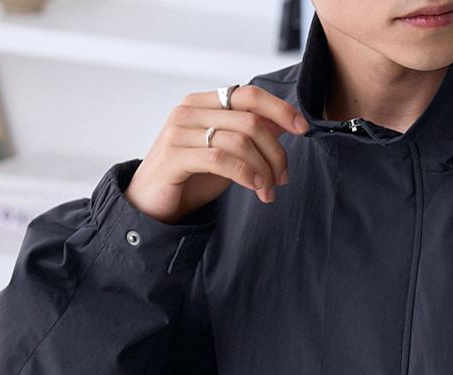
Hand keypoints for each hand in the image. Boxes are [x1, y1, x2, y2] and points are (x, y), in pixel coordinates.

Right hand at [123, 84, 308, 223]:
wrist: (150, 203)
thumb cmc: (189, 177)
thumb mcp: (225, 153)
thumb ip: (248, 135)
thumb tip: (284, 123)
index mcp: (203, 103)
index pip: (249, 94)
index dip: (280, 109)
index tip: (302, 129)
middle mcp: (189, 111)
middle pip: (250, 121)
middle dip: (275, 152)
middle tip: (283, 178)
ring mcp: (179, 131)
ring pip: (240, 141)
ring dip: (263, 169)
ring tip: (268, 190)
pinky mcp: (174, 156)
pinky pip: (221, 159)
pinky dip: (246, 175)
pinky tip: (256, 188)